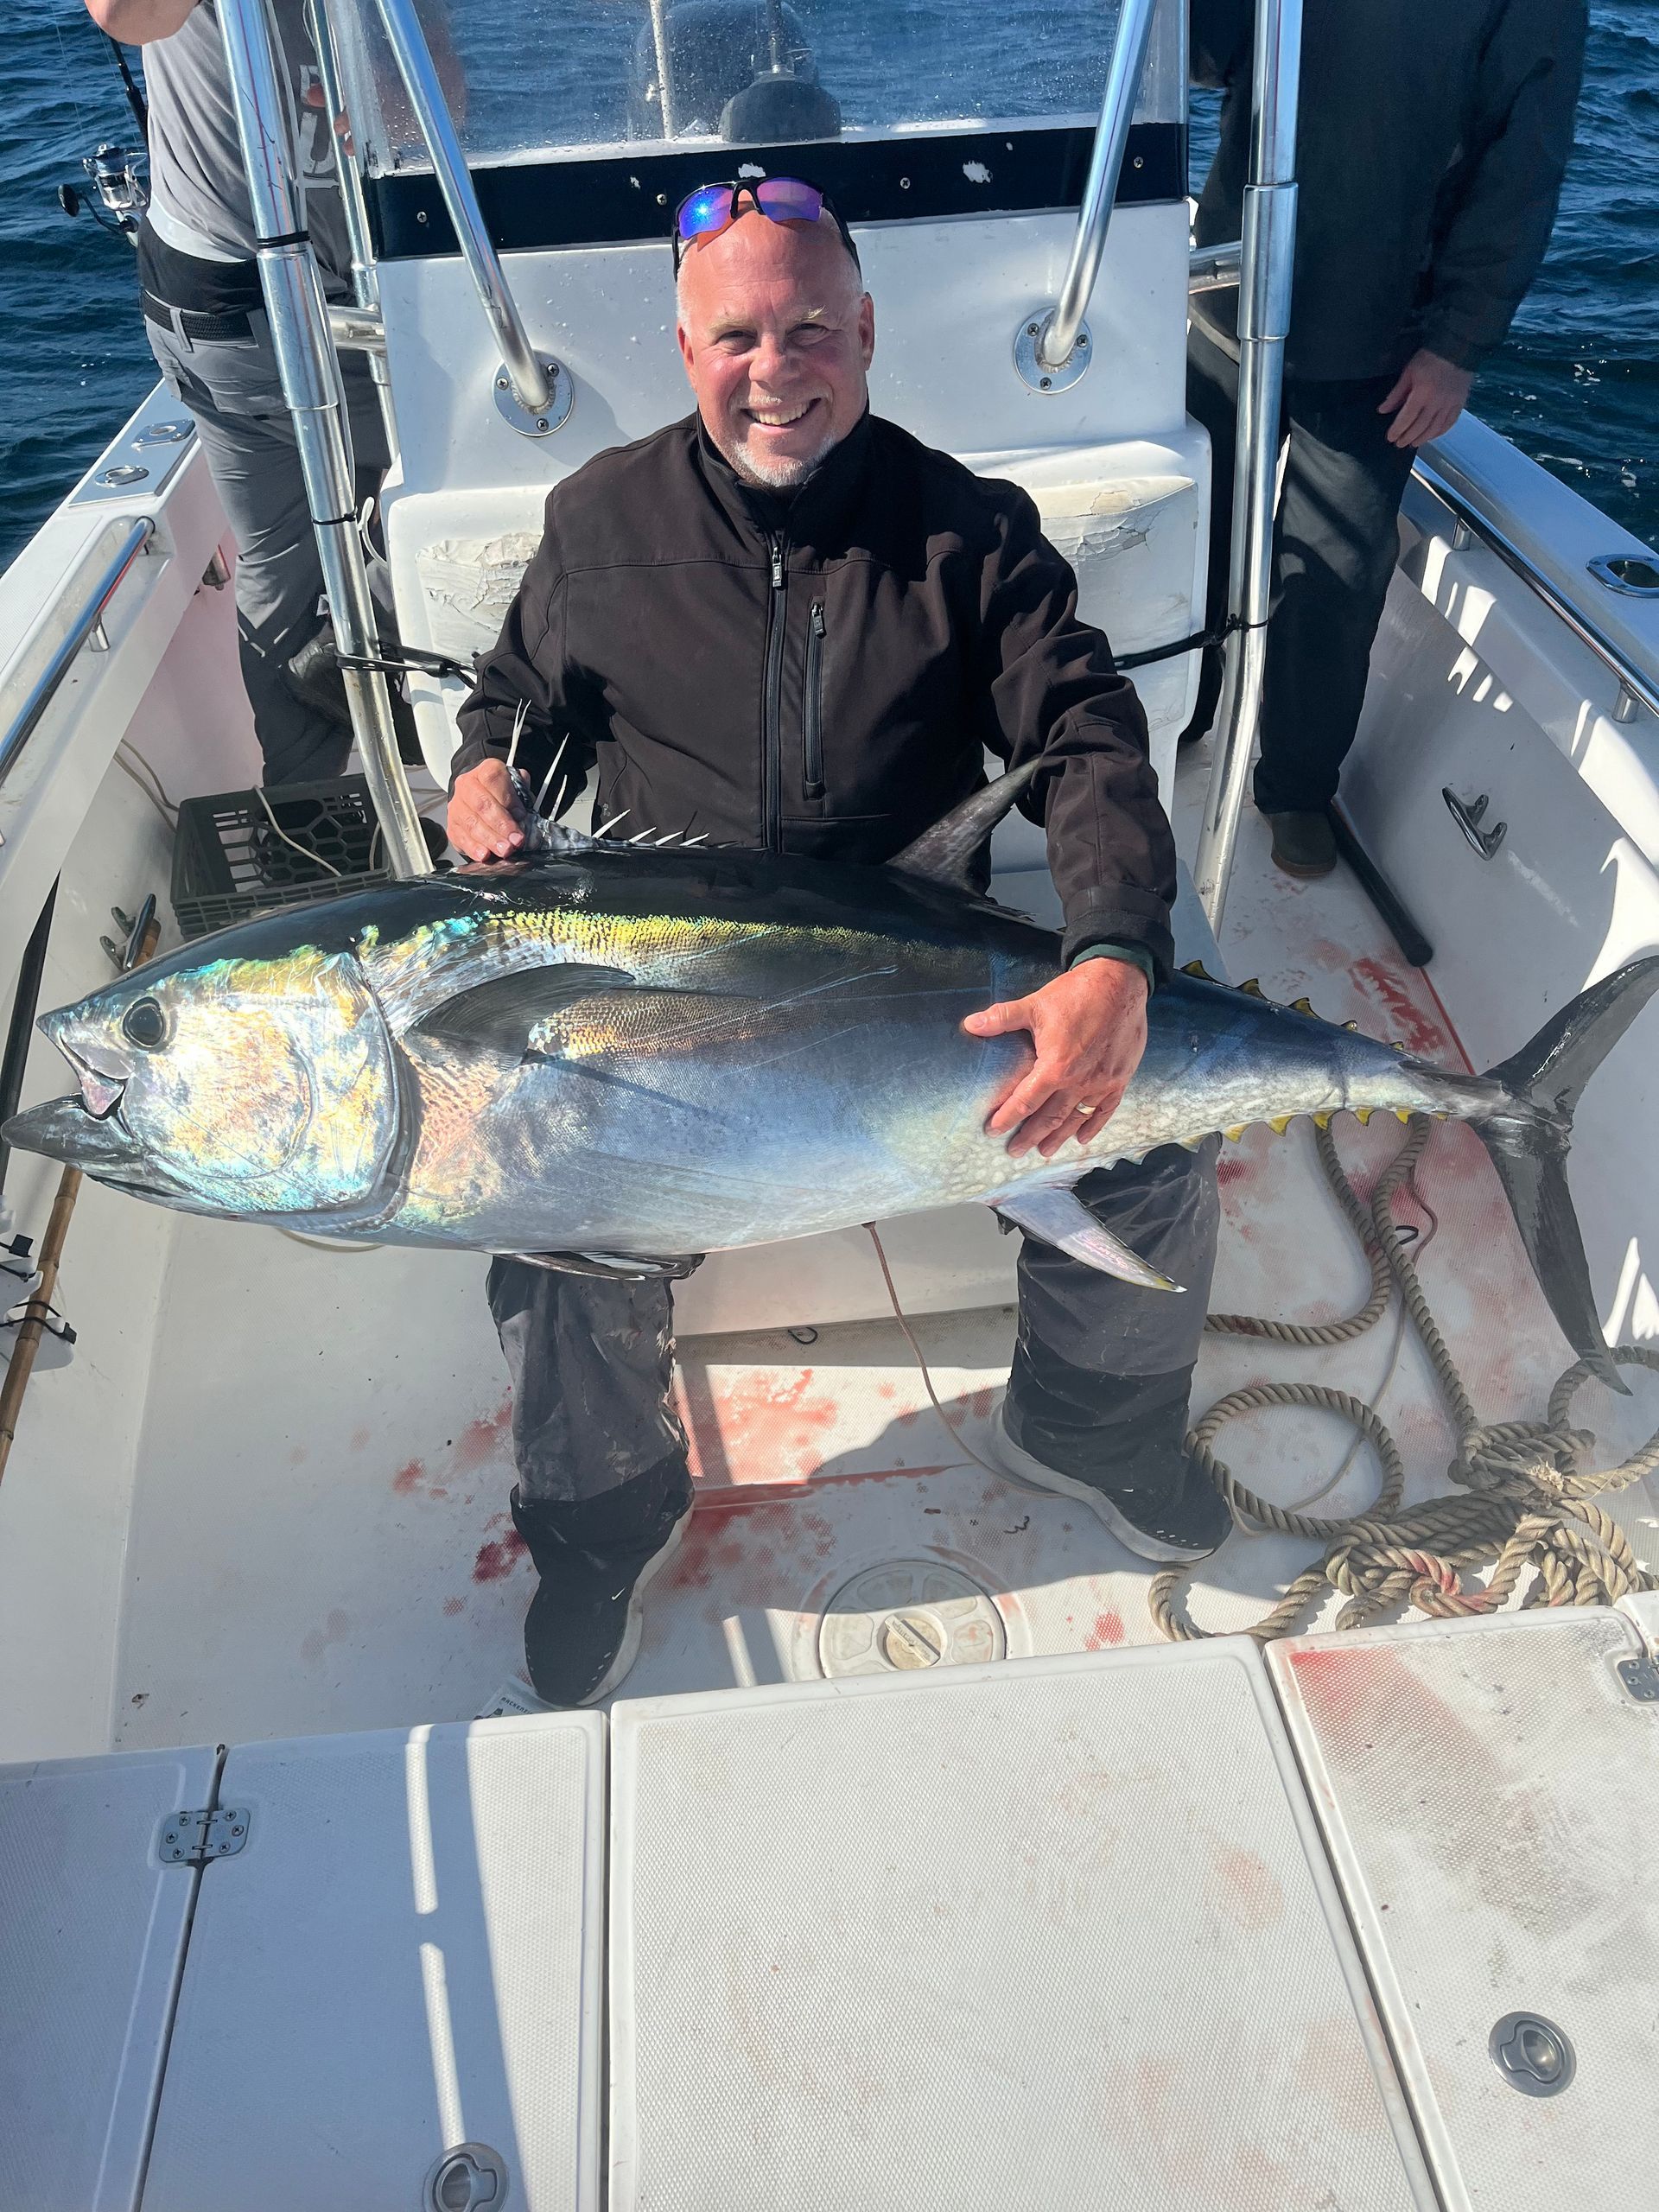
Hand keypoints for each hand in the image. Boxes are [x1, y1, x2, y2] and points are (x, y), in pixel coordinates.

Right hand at [447, 759, 525, 860]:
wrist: (479, 797)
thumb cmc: (501, 794)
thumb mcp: (516, 786)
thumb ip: (522, 792)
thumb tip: (525, 804)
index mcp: (484, 771)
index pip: (493, 779)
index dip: (509, 798)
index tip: (521, 815)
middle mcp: (467, 785)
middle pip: (482, 805)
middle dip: (501, 825)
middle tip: (515, 840)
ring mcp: (457, 806)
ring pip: (472, 823)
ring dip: (490, 839)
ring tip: (505, 850)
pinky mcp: (452, 826)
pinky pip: (461, 838)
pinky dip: (474, 848)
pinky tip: (485, 854)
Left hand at [962, 958, 1149, 1159]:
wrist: (1120, 983)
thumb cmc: (1076, 994)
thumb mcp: (1035, 1005)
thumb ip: (1002, 1018)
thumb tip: (970, 1024)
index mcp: (1055, 1066)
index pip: (1025, 1101)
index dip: (1007, 1118)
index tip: (993, 1131)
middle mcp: (1079, 1081)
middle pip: (1050, 1118)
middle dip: (1030, 1136)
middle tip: (1014, 1152)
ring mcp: (1102, 1083)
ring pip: (1076, 1119)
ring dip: (1059, 1138)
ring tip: (1044, 1152)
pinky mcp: (1120, 1079)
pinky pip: (1105, 1111)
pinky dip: (1093, 1127)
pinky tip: (1082, 1139)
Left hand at [1378, 349, 1473, 449]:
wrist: (1456, 348)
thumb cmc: (1430, 358)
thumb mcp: (1408, 373)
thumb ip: (1396, 394)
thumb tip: (1382, 410)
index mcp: (1422, 393)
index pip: (1407, 418)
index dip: (1398, 430)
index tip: (1391, 438)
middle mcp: (1437, 402)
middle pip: (1420, 426)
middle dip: (1408, 437)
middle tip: (1399, 444)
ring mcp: (1450, 404)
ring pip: (1435, 428)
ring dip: (1423, 438)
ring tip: (1414, 443)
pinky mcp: (1460, 403)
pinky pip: (1450, 423)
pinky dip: (1440, 432)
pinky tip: (1432, 436)